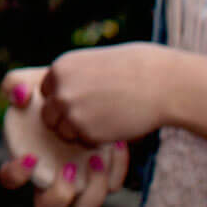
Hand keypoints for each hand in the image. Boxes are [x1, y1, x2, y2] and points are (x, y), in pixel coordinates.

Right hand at [0, 66, 128, 206]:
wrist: (103, 89)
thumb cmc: (62, 89)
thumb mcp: (38, 81)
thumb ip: (16, 82)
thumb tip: (19, 95)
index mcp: (28, 157)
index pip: (10, 178)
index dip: (16, 173)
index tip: (31, 156)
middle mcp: (53, 175)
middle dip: (58, 194)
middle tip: (70, 168)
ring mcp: (81, 180)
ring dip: (91, 188)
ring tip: (97, 157)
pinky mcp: (106, 177)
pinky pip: (111, 186)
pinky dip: (115, 168)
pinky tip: (116, 141)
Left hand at [39, 43, 172, 149]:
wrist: (160, 82)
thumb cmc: (132, 69)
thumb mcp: (92, 63)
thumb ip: (72, 79)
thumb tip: (59, 96)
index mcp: (60, 68)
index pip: (47, 92)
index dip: (63, 99)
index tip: (82, 100)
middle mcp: (60, 90)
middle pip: (49, 116)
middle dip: (65, 119)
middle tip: (91, 117)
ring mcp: (72, 113)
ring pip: (64, 133)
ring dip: (80, 132)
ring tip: (105, 121)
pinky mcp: (88, 133)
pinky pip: (84, 143)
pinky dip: (97, 140)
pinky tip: (114, 128)